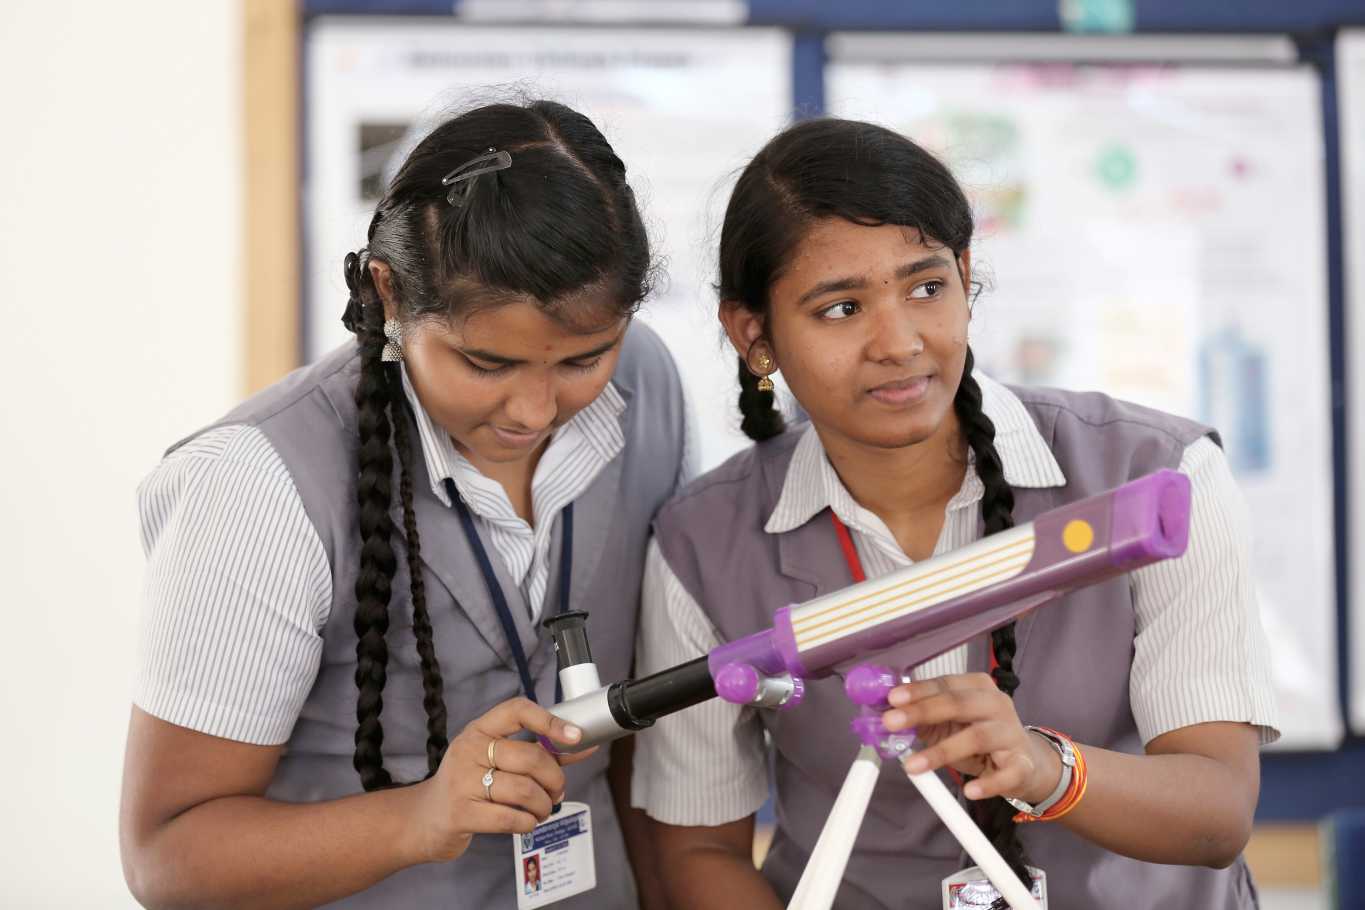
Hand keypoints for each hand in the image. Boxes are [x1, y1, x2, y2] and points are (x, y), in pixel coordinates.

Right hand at [413, 697, 597, 862]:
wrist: (425, 818)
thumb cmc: (470, 784)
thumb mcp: (497, 760)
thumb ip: (540, 752)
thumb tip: (584, 744)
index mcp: (480, 730)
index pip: (517, 710)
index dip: (550, 721)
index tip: (575, 736)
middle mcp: (469, 750)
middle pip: (530, 757)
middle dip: (555, 778)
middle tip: (557, 792)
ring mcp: (463, 781)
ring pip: (524, 789)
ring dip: (544, 805)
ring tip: (543, 809)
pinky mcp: (462, 813)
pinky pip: (511, 817)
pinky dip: (529, 822)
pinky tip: (526, 821)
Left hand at [881, 673, 1059, 803]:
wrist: (1025, 762)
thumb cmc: (980, 736)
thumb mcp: (949, 723)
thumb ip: (920, 717)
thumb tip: (884, 714)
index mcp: (978, 687)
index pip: (945, 684)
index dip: (918, 691)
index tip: (892, 698)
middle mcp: (997, 704)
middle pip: (959, 704)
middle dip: (922, 711)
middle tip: (891, 722)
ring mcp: (1012, 734)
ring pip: (977, 737)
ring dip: (942, 752)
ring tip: (912, 766)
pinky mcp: (1022, 764)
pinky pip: (1007, 774)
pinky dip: (987, 784)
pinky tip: (969, 790)